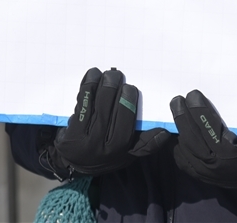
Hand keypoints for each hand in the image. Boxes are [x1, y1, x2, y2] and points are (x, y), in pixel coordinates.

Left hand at [41, 68, 169, 177]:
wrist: (77, 163)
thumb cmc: (108, 152)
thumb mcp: (129, 153)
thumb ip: (147, 143)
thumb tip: (165, 132)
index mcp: (120, 150)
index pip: (126, 120)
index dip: (127, 101)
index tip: (129, 88)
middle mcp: (102, 147)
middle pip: (109, 111)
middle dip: (112, 89)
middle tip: (115, 75)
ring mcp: (85, 141)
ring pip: (94, 106)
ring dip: (98, 85)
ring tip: (102, 74)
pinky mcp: (71, 134)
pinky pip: (81, 106)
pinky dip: (86, 90)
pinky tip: (90, 79)